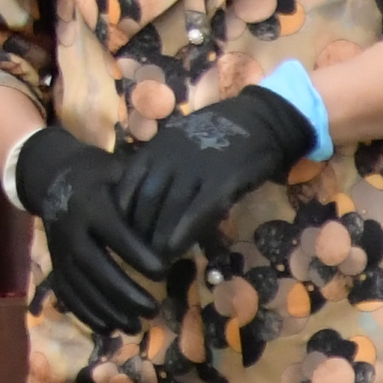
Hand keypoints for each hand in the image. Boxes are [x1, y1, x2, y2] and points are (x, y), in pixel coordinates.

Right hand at [3, 125, 189, 342]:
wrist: (53, 179)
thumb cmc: (99, 176)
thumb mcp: (119, 173)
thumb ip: (143, 193)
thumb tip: (179, 211)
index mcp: (91, 206)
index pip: (115, 233)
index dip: (137, 254)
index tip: (162, 272)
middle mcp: (71, 231)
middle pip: (95, 267)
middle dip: (123, 292)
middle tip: (152, 310)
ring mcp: (60, 252)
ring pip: (81, 286)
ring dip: (107, 310)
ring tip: (135, 326)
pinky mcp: (55, 266)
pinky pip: (67, 295)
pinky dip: (86, 315)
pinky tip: (109, 329)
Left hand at [108, 79, 321, 263]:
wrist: (261, 119)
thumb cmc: (217, 134)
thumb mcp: (179, 142)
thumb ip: (160, 167)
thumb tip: (142, 202)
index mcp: (156, 148)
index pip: (127, 187)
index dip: (122, 216)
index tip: (120, 237)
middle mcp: (170, 157)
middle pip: (145, 202)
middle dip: (139, 233)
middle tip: (137, 258)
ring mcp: (196, 168)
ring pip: (168, 208)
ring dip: (159, 239)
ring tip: (155, 263)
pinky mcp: (222, 180)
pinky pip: (197, 211)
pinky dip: (184, 232)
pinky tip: (176, 250)